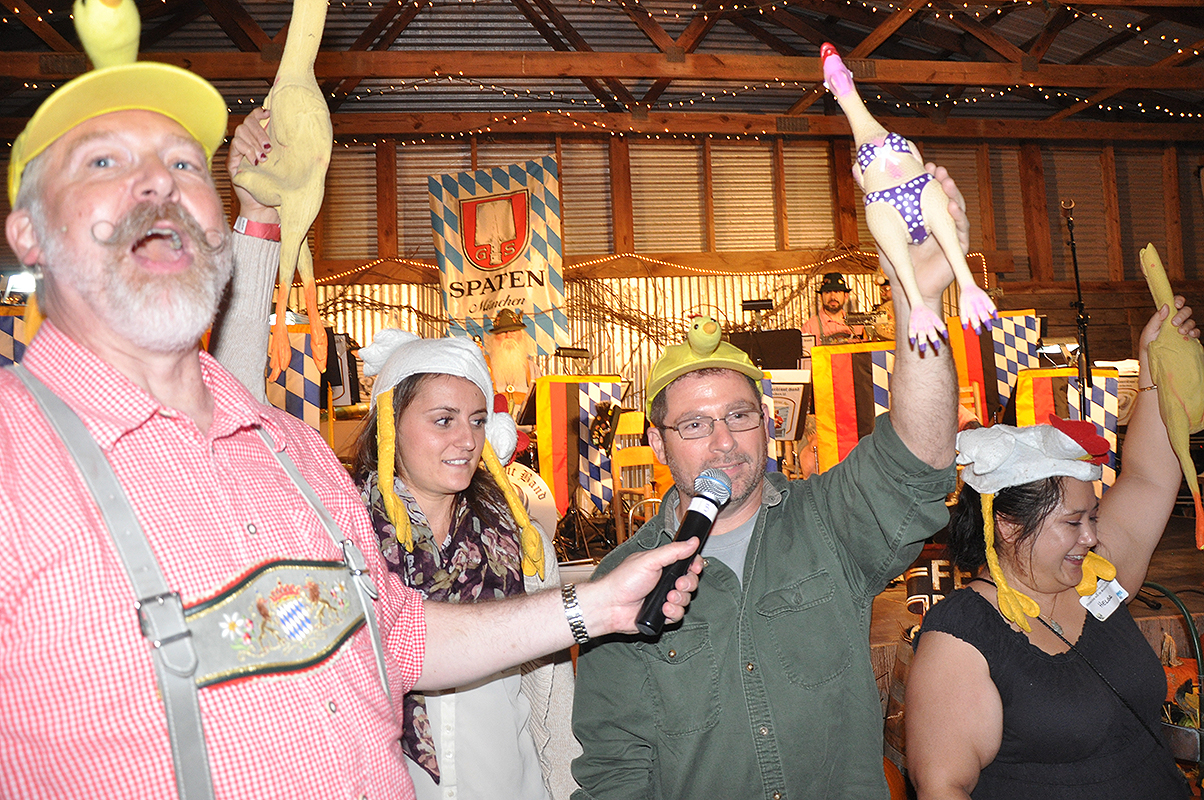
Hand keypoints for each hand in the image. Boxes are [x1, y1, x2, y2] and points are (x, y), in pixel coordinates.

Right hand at [227, 107, 279, 223]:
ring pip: (241, 132)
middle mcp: (247, 143)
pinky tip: (256, 161)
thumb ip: (288, 152)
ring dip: (254, 141)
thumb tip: (306, 138)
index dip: (259, 113)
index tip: (269, 113)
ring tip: (264, 157)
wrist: (264, 207)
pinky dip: (247, 150)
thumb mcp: (285, 166)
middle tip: (270, 147)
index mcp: (259, 140)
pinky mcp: (233, 161)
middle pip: (247, 123)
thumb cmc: (276, 187)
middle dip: (259, 131)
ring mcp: (239, 152)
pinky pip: (236, 146)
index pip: (254, 118)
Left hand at [579, 539, 703, 635]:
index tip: (694, 567)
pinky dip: (673, 612)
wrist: (611, 606)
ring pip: (686, 599)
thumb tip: (692, 541)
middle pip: (690, 581)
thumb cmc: (623, 581)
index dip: (694, 565)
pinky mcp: (662, 614)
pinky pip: (679, 614)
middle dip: (687, 583)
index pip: (687, 563)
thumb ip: (673, 551)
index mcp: (662, 565)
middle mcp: (664, 581)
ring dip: (679, 599)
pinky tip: (663, 609)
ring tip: (666, 598)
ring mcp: (664, 598)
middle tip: (677, 584)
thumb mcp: (650, 560)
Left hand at [877, 162, 969, 305]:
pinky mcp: (958, 246)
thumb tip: (865, 192)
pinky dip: (957, 217)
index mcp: (925, 217)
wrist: (909, 289)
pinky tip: (951, 206)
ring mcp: (950, 233)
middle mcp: (939, 222)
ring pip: (955, 209)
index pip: (929, 193)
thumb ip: (878, 213)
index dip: (927, 179)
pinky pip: (960, 230)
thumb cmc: (897, 263)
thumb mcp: (885, 235)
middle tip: (936, 168)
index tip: (923, 164)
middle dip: (941, 181)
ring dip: (952, 194)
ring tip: (946, 181)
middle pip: (944, 197)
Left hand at [1140, 294, 1198, 350]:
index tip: (1176, 304)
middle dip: (1182, 315)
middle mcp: (1176, 320)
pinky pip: (1196, 332)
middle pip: (1186, 311)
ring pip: (1191, 321)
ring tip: (1180, 331)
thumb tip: (1165, 306)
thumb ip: (1157, 318)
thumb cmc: (1148, 342)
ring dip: (1187, 325)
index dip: (1178, 300)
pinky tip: (1190, 335)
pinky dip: (1195, 332)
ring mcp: (1183, 328)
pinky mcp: (1188, 338)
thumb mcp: (1149, 330)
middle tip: (1174, 322)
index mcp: (1166, 315)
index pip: (1175, 303)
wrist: (1151, 358)